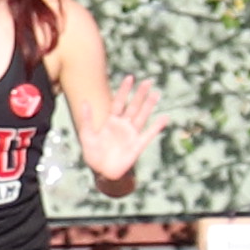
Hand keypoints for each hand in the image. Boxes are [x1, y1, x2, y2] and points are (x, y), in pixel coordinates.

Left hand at [85, 56, 165, 185]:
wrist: (102, 172)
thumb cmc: (93, 154)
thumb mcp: (86, 135)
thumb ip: (86, 119)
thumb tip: (84, 101)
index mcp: (111, 121)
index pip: (119, 102)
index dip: (124, 90)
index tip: (130, 77)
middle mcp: (123, 125)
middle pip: (134, 106)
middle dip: (140, 94)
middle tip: (148, 81)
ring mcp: (132, 134)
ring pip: (142, 116)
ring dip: (149, 105)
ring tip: (156, 93)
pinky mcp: (138, 145)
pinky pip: (149, 134)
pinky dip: (157, 126)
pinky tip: (165, 118)